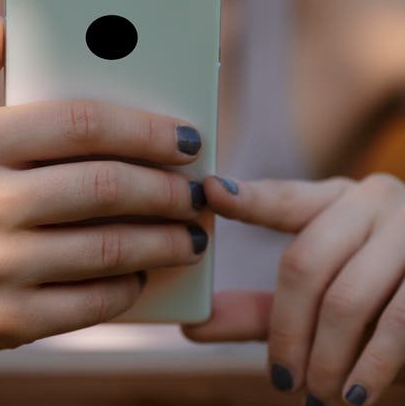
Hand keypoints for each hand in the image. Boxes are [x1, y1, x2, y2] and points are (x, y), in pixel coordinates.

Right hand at [0, 16, 209, 350]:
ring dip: (165, 240)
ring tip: (194, 231)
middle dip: (168, 189)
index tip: (188, 137)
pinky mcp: (3, 322)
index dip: (144, 128)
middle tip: (200, 189)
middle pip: (104, 188)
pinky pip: (89, 303)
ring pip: (107, 249)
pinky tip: (146, 271)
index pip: (79, 124)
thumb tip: (1, 24)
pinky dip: (130, 286)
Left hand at [182, 174, 404, 404]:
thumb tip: (192, 327)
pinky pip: (398, 324)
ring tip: (318, 396)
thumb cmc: (380, 298)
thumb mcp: (323, 296)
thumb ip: (263, 310)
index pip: (285, 198)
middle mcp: (373, 202)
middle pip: (305, 261)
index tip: (211, 191)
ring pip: (347, 299)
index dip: (248, 198)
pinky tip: (354, 395)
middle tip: (282, 379)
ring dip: (326, 359)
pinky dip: (370, 367)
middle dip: (288, 330)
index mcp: (337, 199)